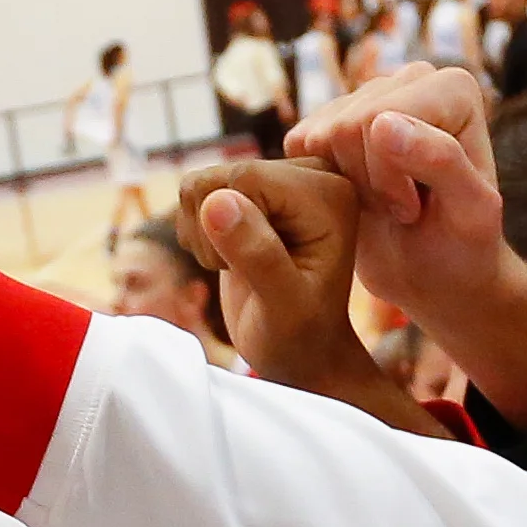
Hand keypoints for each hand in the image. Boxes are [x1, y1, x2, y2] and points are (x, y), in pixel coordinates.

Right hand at [183, 164, 431, 431]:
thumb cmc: (299, 336)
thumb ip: (257, 255)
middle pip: (218, 176)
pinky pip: (196, 193)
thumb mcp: (284, 306)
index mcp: (330, 192)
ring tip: (237, 266)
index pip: (245, 177)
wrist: (299, 351)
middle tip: (243, 272)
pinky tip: (228, 257)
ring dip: (203, 233)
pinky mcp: (254, 192)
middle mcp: (310, 175)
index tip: (255, 271)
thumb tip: (216, 202)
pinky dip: (199, 232)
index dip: (228, 226)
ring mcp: (279, 181)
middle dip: (213, 232)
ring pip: (200, 184)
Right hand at [300, 93, 526, 425]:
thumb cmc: (463, 249)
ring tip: (381, 204)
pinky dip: (319, 184)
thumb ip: (441, 161)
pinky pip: (298, 145)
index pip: (379, 119)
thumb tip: (381, 122)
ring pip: (319, 136)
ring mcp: (368, 96)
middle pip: (346, 125)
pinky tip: (355, 198)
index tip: (416, 207)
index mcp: (452, 88)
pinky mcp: (331, 121)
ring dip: (346, 186)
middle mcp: (411, 79)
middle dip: (366, 182)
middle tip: (398, 210)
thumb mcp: (469, 215)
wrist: (435, 273)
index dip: (387, 177)